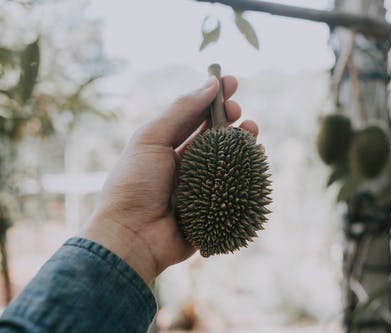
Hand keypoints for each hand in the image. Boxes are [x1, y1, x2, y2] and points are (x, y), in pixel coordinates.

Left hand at [80, 75, 258, 284]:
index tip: (230, 82)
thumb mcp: (151, 139)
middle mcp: (185, 164)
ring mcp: (202, 185)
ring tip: (251, 129)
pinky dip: (250, 168)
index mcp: (166, 146)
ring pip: (229, 158)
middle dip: (229, 118)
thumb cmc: (135, 184)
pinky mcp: (215, 206)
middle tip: (238, 110)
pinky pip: (237, 185)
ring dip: (242, 140)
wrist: (133, 235)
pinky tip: (257, 155)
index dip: (212, 98)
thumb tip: (210, 84)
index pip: (194, 116)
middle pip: (214, 135)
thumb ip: (181, 111)